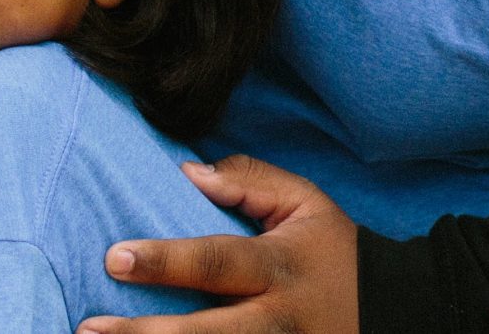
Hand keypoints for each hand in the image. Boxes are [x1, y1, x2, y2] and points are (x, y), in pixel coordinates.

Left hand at [78, 156, 356, 333]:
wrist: (398, 309)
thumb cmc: (335, 251)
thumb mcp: (304, 202)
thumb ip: (249, 180)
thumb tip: (189, 171)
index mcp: (278, 266)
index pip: (214, 262)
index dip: (164, 261)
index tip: (114, 258)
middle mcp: (278, 318)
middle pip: (208, 331)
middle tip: (89, 327)